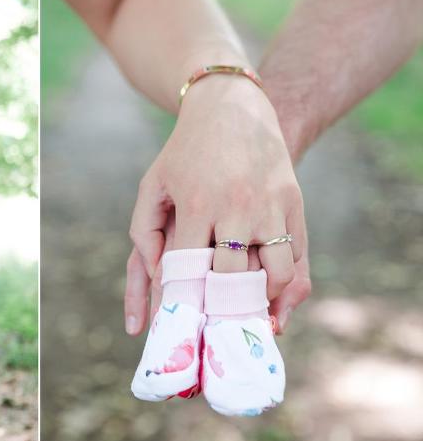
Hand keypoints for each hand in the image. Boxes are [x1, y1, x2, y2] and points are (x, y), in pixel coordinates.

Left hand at [126, 77, 306, 328]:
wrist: (232, 107)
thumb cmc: (184, 153)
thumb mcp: (152, 185)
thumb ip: (142, 232)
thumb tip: (156, 277)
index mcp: (197, 204)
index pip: (189, 269)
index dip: (184, 300)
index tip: (181, 325)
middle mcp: (236, 207)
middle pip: (232, 280)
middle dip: (222, 311)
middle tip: (214, 333)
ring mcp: (270, 205)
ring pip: (275, 275)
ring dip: (262, 301)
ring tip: (246, 314)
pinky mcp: (293, 202)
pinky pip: (298, 256)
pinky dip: (288, 285)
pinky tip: (272, 299)